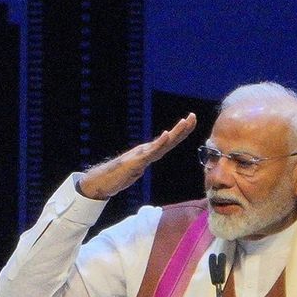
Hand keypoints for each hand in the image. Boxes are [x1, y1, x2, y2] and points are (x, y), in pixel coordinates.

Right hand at [78, 113, 196, 199]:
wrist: (103, 181)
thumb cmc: (119, 176)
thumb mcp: (137, 170)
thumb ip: (143, 163)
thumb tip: (148, 161)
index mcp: (149, 153)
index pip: (169, 142)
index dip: (181, 132)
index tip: (191, 121)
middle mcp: (147, 150)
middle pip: (169, 139)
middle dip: (182, 128)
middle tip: (193, 116)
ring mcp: (142, 155)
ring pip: (162, 143)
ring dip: (174, 132)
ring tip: (184, 122)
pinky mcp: (137, 161)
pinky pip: (150, 152)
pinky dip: (159, 143)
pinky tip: (166, 135)